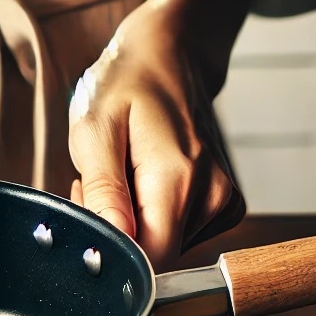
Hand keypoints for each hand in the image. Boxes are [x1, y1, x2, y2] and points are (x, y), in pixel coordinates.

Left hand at [67, 2, 245, 269]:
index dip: (110, 245)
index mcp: (179, 177)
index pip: (149, 259)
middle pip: (156, 254)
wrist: (169, 56)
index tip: (89, 202)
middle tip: (95, 180)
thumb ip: (103, 193)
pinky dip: (155, 216)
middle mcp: (212, 195)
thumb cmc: (125, 86)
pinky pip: (182, 235)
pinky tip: (145, 179)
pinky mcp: (226, 204)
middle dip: (117, 230)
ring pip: (166, 246)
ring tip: (122, 171)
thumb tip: (111, 251)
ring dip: (133, 220)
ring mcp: (224, 201)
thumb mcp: (94, 130)